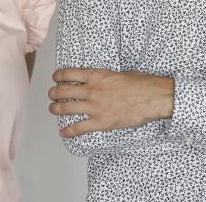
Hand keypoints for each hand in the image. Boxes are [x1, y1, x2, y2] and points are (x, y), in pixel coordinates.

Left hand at [48, 69, 174, 137]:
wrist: (153, 97)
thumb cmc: (143, 84)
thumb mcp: (122, 73)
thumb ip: (109, 77)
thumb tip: (107, 80)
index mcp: (98, 75)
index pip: (70, 73)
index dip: (59, 76)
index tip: (56, 78)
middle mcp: (92, 90)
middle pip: (64, 91)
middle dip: (54, 93)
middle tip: (52, 95)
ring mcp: (95, 106)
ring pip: (66, 108)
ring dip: (56, 109)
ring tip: (53, 109)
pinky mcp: (101, 122)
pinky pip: (79, 128)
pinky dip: (68, 131)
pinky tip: (63, 132)